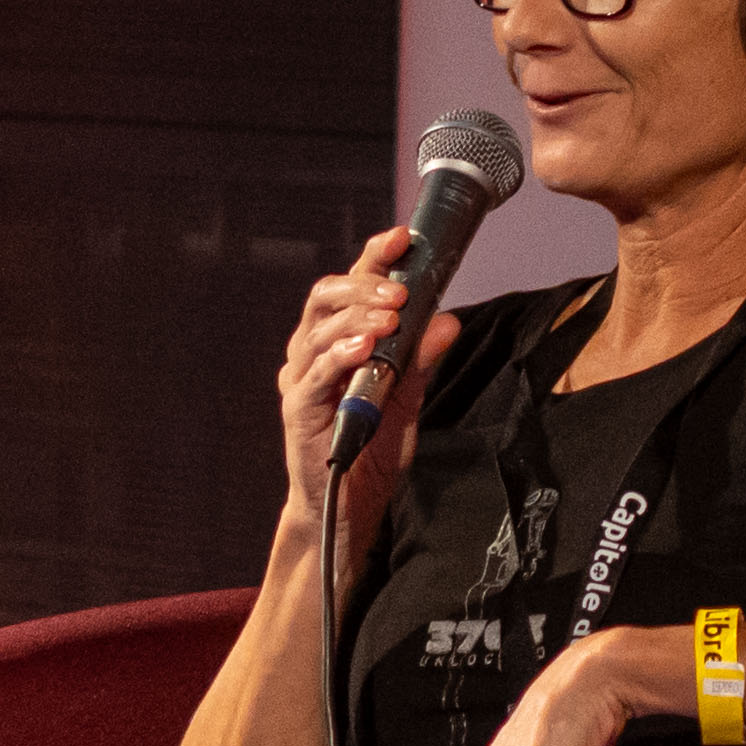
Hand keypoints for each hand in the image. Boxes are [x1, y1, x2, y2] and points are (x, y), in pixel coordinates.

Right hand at [273, 228, 460, 528]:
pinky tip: (365, 349)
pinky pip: (315, 374)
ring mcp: (301, 380)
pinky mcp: (298, 410)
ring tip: (392, 317)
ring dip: (358, 317)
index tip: (402, 238)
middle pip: (325, 295)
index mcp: (336, 340)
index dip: (373, 257)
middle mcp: (311, 352)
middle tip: (401, 290)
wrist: (347, 508)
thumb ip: (421, 361)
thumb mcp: (407, 400)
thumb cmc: (370, 450)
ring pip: (319, 329)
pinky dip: (340, 355)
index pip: (350, 285)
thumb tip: (447, 320)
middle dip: (365, 284)